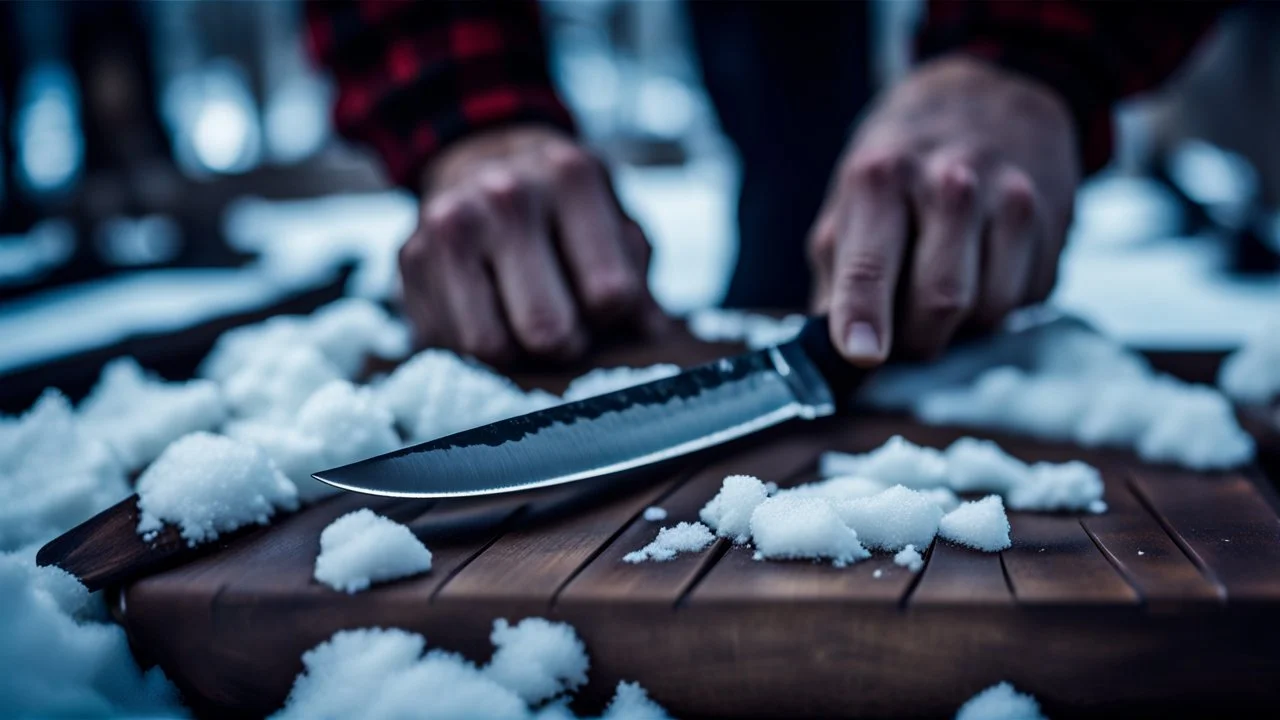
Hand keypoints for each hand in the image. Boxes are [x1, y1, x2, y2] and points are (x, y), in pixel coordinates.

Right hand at [399, 125, 665, 364]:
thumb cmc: (562, 207)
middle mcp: (505, 195)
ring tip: (523, 325)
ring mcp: (449, 225)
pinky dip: (473, 350)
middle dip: (565, 346)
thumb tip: (654, 337)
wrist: (480, 157)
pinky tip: (486, 316)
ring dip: (516, 356)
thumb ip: (637, 278)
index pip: (611, 295)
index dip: (614, 317)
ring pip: (491, 347)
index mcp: (571, 178)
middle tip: (565, 329)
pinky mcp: (409, 259)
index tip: (604, 303)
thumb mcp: (613, 220)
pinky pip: (449, 344)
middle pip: (548, 331)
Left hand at [808, 56, 1080, 365]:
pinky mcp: (1053, 219)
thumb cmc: (904, 160)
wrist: (994, 92)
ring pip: (990, 309)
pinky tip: (986, 263)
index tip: (861, 354)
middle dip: (917, 340)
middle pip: (939, 301)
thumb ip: (837, 271)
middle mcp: (949, 182)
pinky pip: (1025, 300)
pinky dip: (1000, 301)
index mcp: (882, 177)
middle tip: (903, 334)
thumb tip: (832, 352)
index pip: (870, 262)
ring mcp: (1010, 198)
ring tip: (945, 283)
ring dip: (963, 325)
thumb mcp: (852, 196)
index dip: (864, 313)